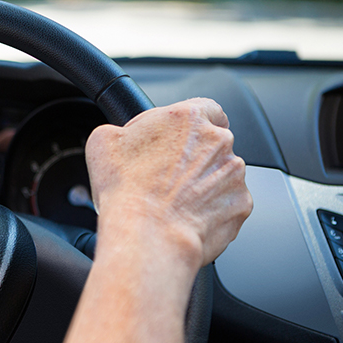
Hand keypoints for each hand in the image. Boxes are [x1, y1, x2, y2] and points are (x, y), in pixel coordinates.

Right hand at [85, 98, 252, 268]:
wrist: (148, 234)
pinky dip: (211, 209)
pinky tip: (186, 216)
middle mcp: (219, 142)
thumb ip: (120, 129)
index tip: (181, 136)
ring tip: (173, 201)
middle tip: (166, 175)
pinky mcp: (240, 205)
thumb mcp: (102, 142)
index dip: (192, 123)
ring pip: (221, 174)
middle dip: (194, 157)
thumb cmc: (127, 189)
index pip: (206, 108)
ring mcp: (234, 175)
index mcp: (189, 118)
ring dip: (203, 183)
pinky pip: (227, 203)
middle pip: (213, 143)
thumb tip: (122, 137)